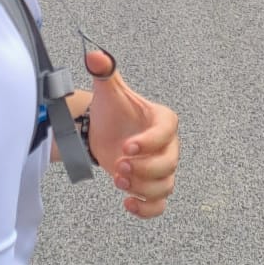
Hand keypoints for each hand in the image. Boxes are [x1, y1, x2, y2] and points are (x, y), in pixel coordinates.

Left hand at [84, 49, 178, 217]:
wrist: (104, 132)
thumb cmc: (112, 110)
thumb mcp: (108, 90)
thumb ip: (104, 71)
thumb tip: (94, 55)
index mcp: (162, 121)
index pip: (168, 132)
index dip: (150, 142)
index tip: (128, 146)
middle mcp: (168, 146)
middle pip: (169, 164)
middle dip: (144, 169)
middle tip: (119, 165)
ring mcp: (162, 169)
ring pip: (165, 186)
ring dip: (143, 188)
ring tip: (118, 180)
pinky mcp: (151, 187)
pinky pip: (160, 205)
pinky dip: (148, 209)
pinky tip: (128, 203)